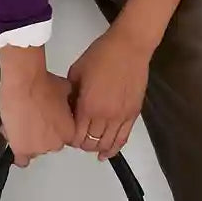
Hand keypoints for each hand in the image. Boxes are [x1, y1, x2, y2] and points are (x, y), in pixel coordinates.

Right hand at [0, 50, 75, 167]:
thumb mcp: (64, 88)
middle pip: (48, 143)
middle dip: (41, 132)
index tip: (46, 119)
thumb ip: (67, 99)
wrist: (25, 83)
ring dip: (28, 138)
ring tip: (19, 121)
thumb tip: (65, 97)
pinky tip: (16, 143)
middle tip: (32, 117)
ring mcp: (39, 149)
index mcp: (70, 131)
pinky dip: (19, 153)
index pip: (63, 136)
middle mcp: (57, 143)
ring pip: (33, 148)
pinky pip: (21, 159)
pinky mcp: (21, 149)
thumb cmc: (43, 84)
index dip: (53, 126)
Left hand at [65, 25, 152, 159]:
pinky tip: (107, 153)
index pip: (77, 135)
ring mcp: (121, 117)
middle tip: (79, 138)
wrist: (129, 47)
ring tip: (92, 146)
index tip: (68, 135)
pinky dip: (115, 148)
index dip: (71, 139)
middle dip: (83, 144)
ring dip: (98, 148)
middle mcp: (104, 116)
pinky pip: (123, 138)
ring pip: (108, 144)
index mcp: (88, 106)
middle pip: (91, 143)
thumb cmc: (101, 55)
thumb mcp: (76, 72)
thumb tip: (70, 108)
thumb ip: (72, 94)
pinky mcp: (133, 114)